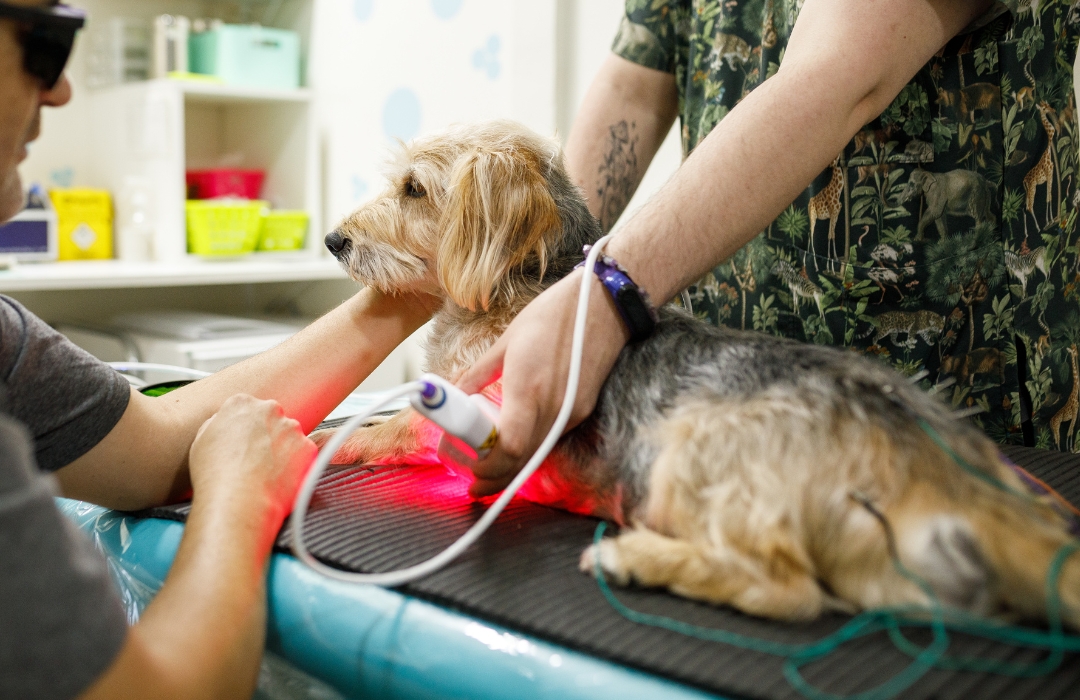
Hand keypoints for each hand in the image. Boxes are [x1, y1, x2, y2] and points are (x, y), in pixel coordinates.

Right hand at [188, 394, 316, 523]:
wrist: (237, 502)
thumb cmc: (215, 476)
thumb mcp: (202, 441)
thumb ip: (219, 424)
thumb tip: (227, 425)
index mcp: (241, 403)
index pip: (248, 408)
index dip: (246, 429)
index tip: (244, 444)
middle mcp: (269, 410)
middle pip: (272, 420)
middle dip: (268, 436)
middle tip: (256, 460)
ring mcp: (291, 428)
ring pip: (290, 436)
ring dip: (283, 451)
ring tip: (266, 474)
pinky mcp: (307, 447)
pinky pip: (304, 455)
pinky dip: (296, 466)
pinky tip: (279, 480)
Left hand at [457, 269, 628, 495]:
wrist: (605, 305)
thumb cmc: (555, 314)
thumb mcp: (507, 341)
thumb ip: (478, 373)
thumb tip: (454, 393)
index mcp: (529, 388)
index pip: (510, 447)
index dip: (487, 466)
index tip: (467, 470)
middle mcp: (554, 407)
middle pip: (523, 462)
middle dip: (495, 478)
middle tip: (472, 484)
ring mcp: (572, 412)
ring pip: (538, 455)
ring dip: (512, 468)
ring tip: (487, 467)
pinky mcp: (582, 410)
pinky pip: (551, 439)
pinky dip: (530, 449)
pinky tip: (514, 444)